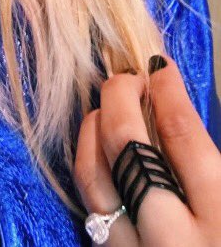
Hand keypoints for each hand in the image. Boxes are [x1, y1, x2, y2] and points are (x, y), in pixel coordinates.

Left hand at [73, 55, 220, 244]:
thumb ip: (212, 170)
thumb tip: (176, 115)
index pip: (183, 137)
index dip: (167, 92)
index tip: (159, 68)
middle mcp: (172, 241)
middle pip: (126, 146)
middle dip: (119, 98)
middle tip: (128, 78)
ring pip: (91, 176)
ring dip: (92, 130)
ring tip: (106, 107)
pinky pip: (90, 210)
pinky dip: (89, 170)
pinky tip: (98, 153)